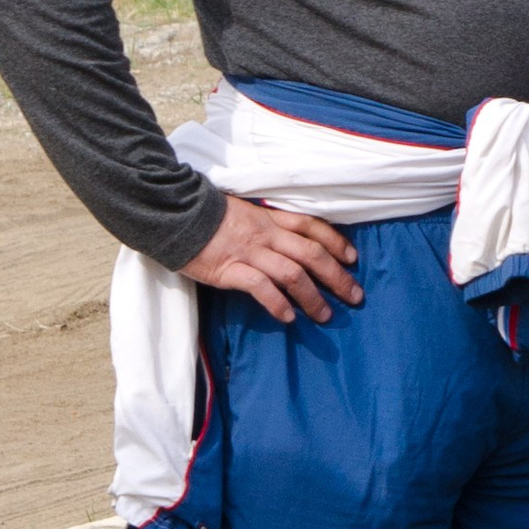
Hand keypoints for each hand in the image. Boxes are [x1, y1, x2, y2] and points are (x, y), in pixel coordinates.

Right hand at [178, 196, 362, 326]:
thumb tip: (285, 241)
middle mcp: (266, 234)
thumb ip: (265, 225)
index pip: (312, 227)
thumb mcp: (243, 211)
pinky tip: (289, 317)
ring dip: (313, 296)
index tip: (353, 258)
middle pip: (311, 254)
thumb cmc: (206, 215)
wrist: (173, 211)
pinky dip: (277, 303)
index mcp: (270, 218)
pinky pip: (260, 287)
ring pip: (292, 273)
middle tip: (355, 296)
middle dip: (337, 276)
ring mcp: (249, 251)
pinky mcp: (229, 269)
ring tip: (325, 315)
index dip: (336, 242)